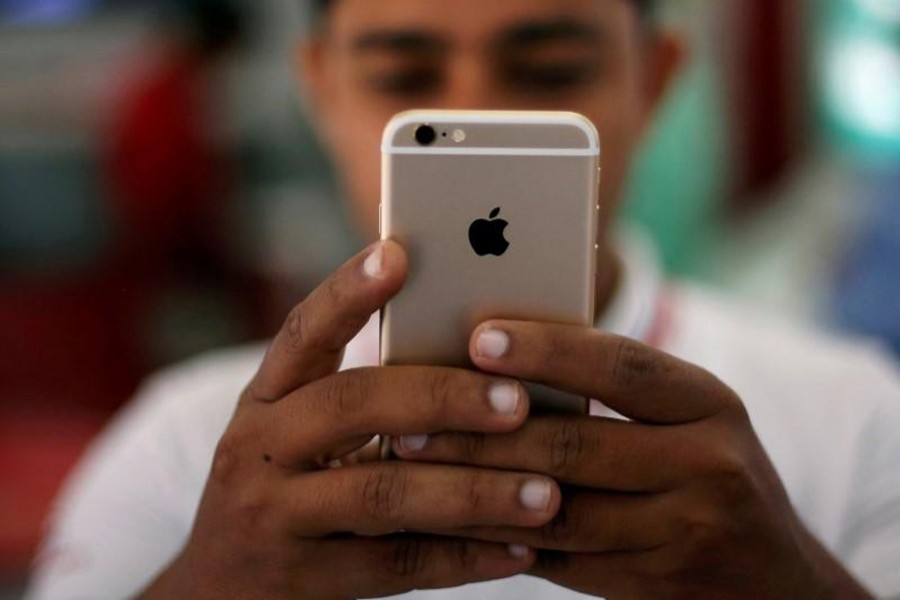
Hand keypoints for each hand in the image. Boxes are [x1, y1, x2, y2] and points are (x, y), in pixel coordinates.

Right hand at [138, 243, 563, 599]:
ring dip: (472, 492)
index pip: (303, 332)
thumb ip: (367, 397)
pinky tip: (520, 549)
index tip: (399, 253)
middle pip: (351, 405)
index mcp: (268, 397)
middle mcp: (260, 447)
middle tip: (518, 401)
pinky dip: (464, 558)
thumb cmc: (288, 488)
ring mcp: (273, 516)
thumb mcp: (302, 433)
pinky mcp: (300, 579)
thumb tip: (485, 360)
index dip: (347, 291)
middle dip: (441, 397)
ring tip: (547, 493)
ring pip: (383, 494)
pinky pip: (396, 566)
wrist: (220, 591)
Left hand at [393, 321, 874, 599]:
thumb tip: (497, 355)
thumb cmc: (711, 471)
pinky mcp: (652, 585)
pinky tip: (446, 520)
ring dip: (472, 491)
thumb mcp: (689, 415)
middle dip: (480, 434)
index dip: (547, 350)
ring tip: (409, 466)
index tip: (478, 337)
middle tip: (406, 419)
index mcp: (709, 402)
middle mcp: (707, 464)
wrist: (776, 581)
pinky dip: (496, 540)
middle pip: (575, 445)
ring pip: (556, 511)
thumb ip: (616, 387)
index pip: (621, 366)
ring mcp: (684, 533)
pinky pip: (557, 562)